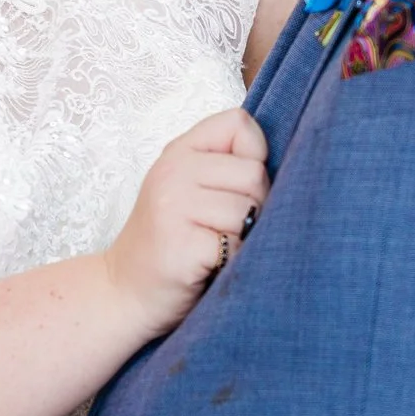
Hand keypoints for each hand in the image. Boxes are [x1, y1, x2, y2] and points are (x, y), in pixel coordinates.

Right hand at [103, 109, 268, 336]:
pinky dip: (233, 262)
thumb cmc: (170, 241)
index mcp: (178, 151)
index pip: (240, 123)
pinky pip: (238, 245)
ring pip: (249, 211)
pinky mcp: (183, 246)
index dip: (252, 155)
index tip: (234, 185)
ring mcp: (174, 207)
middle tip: (225, 227)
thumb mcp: (187, 187)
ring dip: (243, 237)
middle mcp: (173, 172)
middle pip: (255, 174)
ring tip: (214, 247)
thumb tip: (291, 160)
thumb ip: (223, 164)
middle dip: (254, 206)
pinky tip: (209, 266)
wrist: (123, 292)